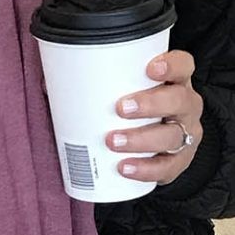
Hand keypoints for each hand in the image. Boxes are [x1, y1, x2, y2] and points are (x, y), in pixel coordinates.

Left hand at [105, 50, 203, 184]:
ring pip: (172, 136)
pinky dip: (144, 169)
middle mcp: (186, 107)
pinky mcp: (179, 162)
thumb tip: (48, 85)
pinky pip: (166, 167)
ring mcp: (186, 135)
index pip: (183, 66)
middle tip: (120, 108)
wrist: (158, 145)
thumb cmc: (134, 111)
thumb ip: (94, 84)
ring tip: (113, 141)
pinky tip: (124, 168)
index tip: (149, 68)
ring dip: (141, 139)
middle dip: (151, 104)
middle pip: (179, 101)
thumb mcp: (122, 92)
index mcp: (175, 82)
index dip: (171, 65)